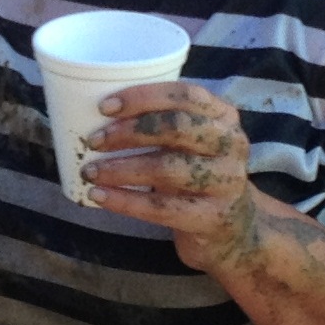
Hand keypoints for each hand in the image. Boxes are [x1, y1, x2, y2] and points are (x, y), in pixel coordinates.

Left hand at [80, 81, 259, 275]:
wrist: (234, 228)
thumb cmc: (198, 174)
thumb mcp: (192, 142)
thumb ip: (163, 124)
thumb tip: (97, 115)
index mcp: (223, 116)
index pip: (185, 95)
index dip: (142, 98)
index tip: (104, 107)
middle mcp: (231, 144)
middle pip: (178, 128)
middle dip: (129, 132)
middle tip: (94, 140)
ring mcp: (226, 182)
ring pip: (168, 169)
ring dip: (121, 168)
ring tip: (90, 171)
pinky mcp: (212, 217)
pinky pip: (161, 209)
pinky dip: (125, 201)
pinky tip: (99, 196)